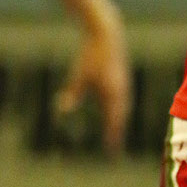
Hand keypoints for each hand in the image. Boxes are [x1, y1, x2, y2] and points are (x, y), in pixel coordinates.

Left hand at [56, 16, 131, 155]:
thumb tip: (61, 109)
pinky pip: (124, 101)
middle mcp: (122, 92)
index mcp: (113, 94)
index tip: (110, 152)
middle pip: (121, 119)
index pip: (113, 122)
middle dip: (117, 134)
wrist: (107, 34)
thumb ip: (73, 93)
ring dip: (120, 123)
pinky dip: (121, 111)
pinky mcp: (124, 80)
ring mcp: (125, 86)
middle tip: (113, 149)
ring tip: (116, 135)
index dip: (112, 138)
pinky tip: (117, 114)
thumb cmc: (91, 55)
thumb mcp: (79, 75)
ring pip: (124, 110)